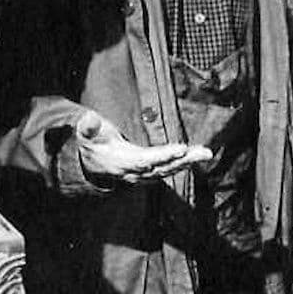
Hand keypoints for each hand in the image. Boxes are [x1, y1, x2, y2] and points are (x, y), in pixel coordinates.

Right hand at [75, 111, 211, 184]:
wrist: (92, 164)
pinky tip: (196, 156)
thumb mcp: (86, 135)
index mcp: (121, 162)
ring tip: (206, 153)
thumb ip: (88, 127)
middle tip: (204, 152)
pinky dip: (183, 164)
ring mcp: (142, 175)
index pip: (146, 160)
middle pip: (163, 167)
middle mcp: (135, 172)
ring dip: (188, 162)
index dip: (163, 155)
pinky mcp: (148, 174)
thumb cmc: (92, 144)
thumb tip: (89, 118)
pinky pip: (168, 170)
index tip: (181, 148)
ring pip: (169, 169)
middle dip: (184, 160)